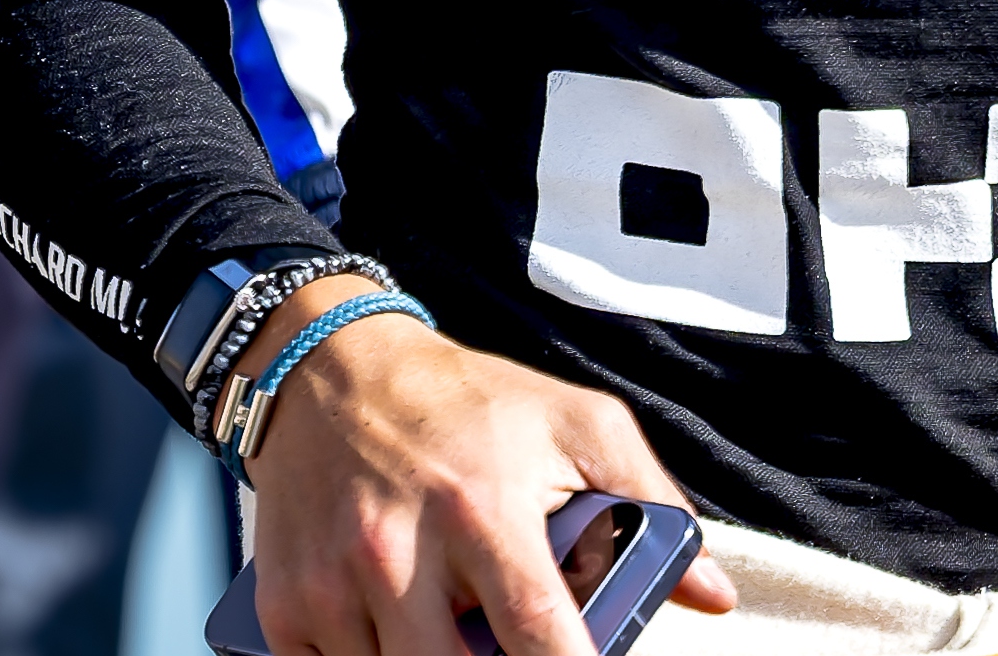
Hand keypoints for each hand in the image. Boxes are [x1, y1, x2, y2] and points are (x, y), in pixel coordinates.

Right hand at [241, 293, 737, 655]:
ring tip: (456, 626)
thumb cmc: (469, 402)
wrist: (329, 368)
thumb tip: (714, 594)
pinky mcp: (283, 605)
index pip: (537, 633)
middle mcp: (400, 551)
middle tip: (510, 642)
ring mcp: (333, 583)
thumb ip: (652, 504)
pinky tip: (398, 631)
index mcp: (484, 509)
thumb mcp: (576, 423)